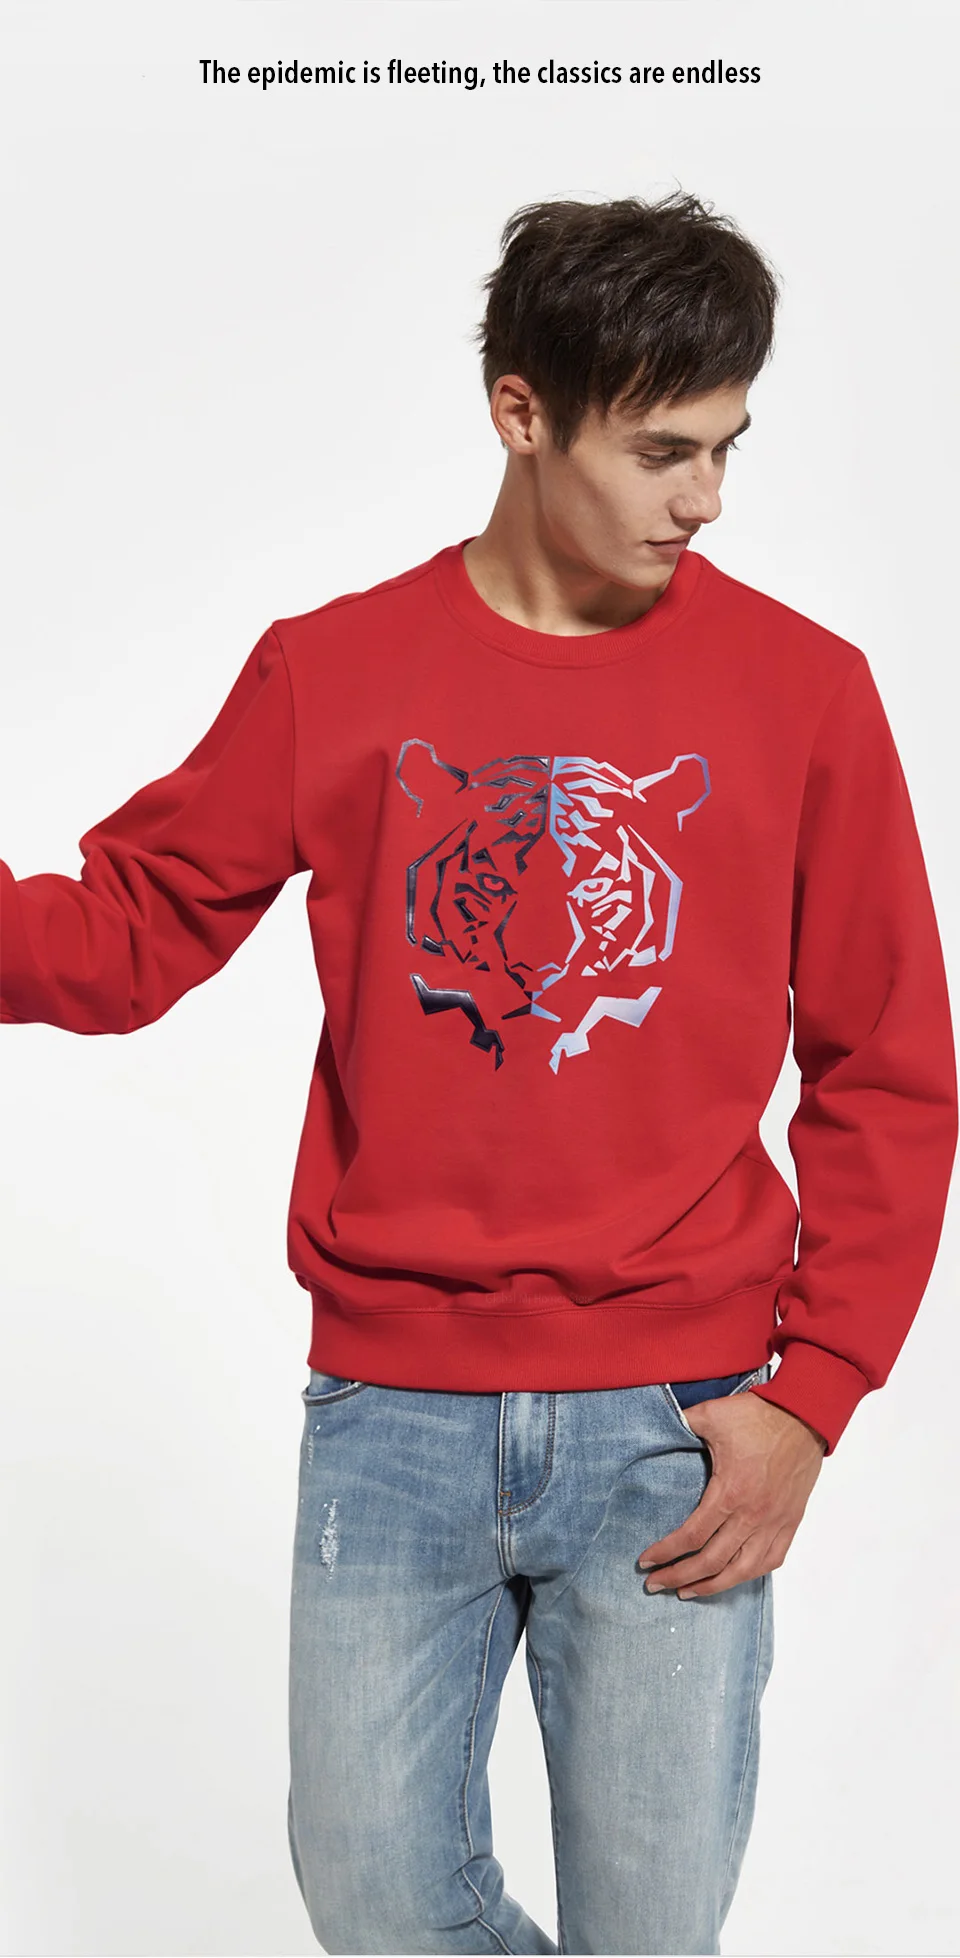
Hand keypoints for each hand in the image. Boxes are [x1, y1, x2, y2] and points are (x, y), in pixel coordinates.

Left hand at [637, 1391, 826, 1598]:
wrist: (805, 1416)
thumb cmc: (759, 1416)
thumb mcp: (711, 1414)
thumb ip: (680, 1423)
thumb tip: (655, 1425)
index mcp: (730, 1491)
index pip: (692, 1536)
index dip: (665, 1552)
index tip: (645, 1561)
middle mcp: (753, 1514)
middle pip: (712, 1561)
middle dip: (679, 1576)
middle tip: (656, 1584)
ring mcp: (775, 1521)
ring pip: (742, 1570)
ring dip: (713, 1585)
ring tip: (688, 1591)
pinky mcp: (790, 1521)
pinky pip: (772, 1560)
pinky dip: (750, 1574)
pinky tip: (733, 1576)